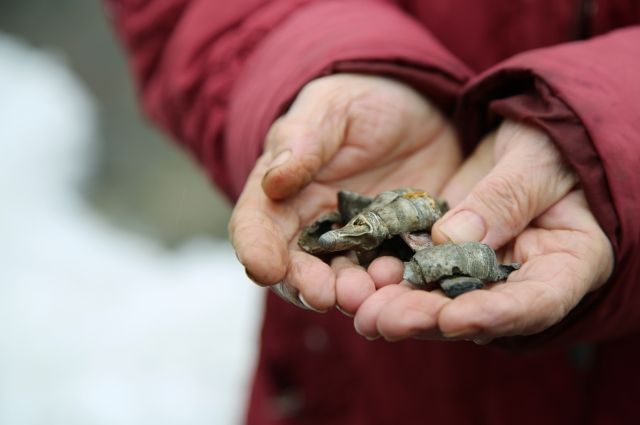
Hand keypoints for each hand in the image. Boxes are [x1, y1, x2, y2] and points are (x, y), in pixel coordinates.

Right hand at [229, 74, 460, 312]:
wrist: (419, 111)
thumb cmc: (361, 103)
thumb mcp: (330, 108)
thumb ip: (301, 140)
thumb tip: (273, 180)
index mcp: (283, 196)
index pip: (257, 226)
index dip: (256, 248)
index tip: (263, 267)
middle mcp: (315, 230)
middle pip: (298, 269)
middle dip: (308, 285)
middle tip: (324, 294)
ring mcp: (359, 247)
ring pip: (346, 282)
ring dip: (353, 295)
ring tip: (370, 292)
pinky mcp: (398, 252)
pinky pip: (395, 276)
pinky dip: (397, 288)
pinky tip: (407, 284)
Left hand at [354, 120, 613, 341]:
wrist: (527, 136)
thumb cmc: (550, 141)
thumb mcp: (536, 158)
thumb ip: (504, 199)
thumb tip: (451, 240)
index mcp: (568, 260)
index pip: (539, 302)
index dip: (497, 315)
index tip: (452, 319)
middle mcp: (523, 279)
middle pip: (480, 312)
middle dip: (432, 319)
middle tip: (388, 321)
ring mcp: (482, 271)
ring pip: (444, 301)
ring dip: (404, 308)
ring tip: (365, 311)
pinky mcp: (448, 256)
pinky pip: (420, 273)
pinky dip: (392, 281)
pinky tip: (359, 283)